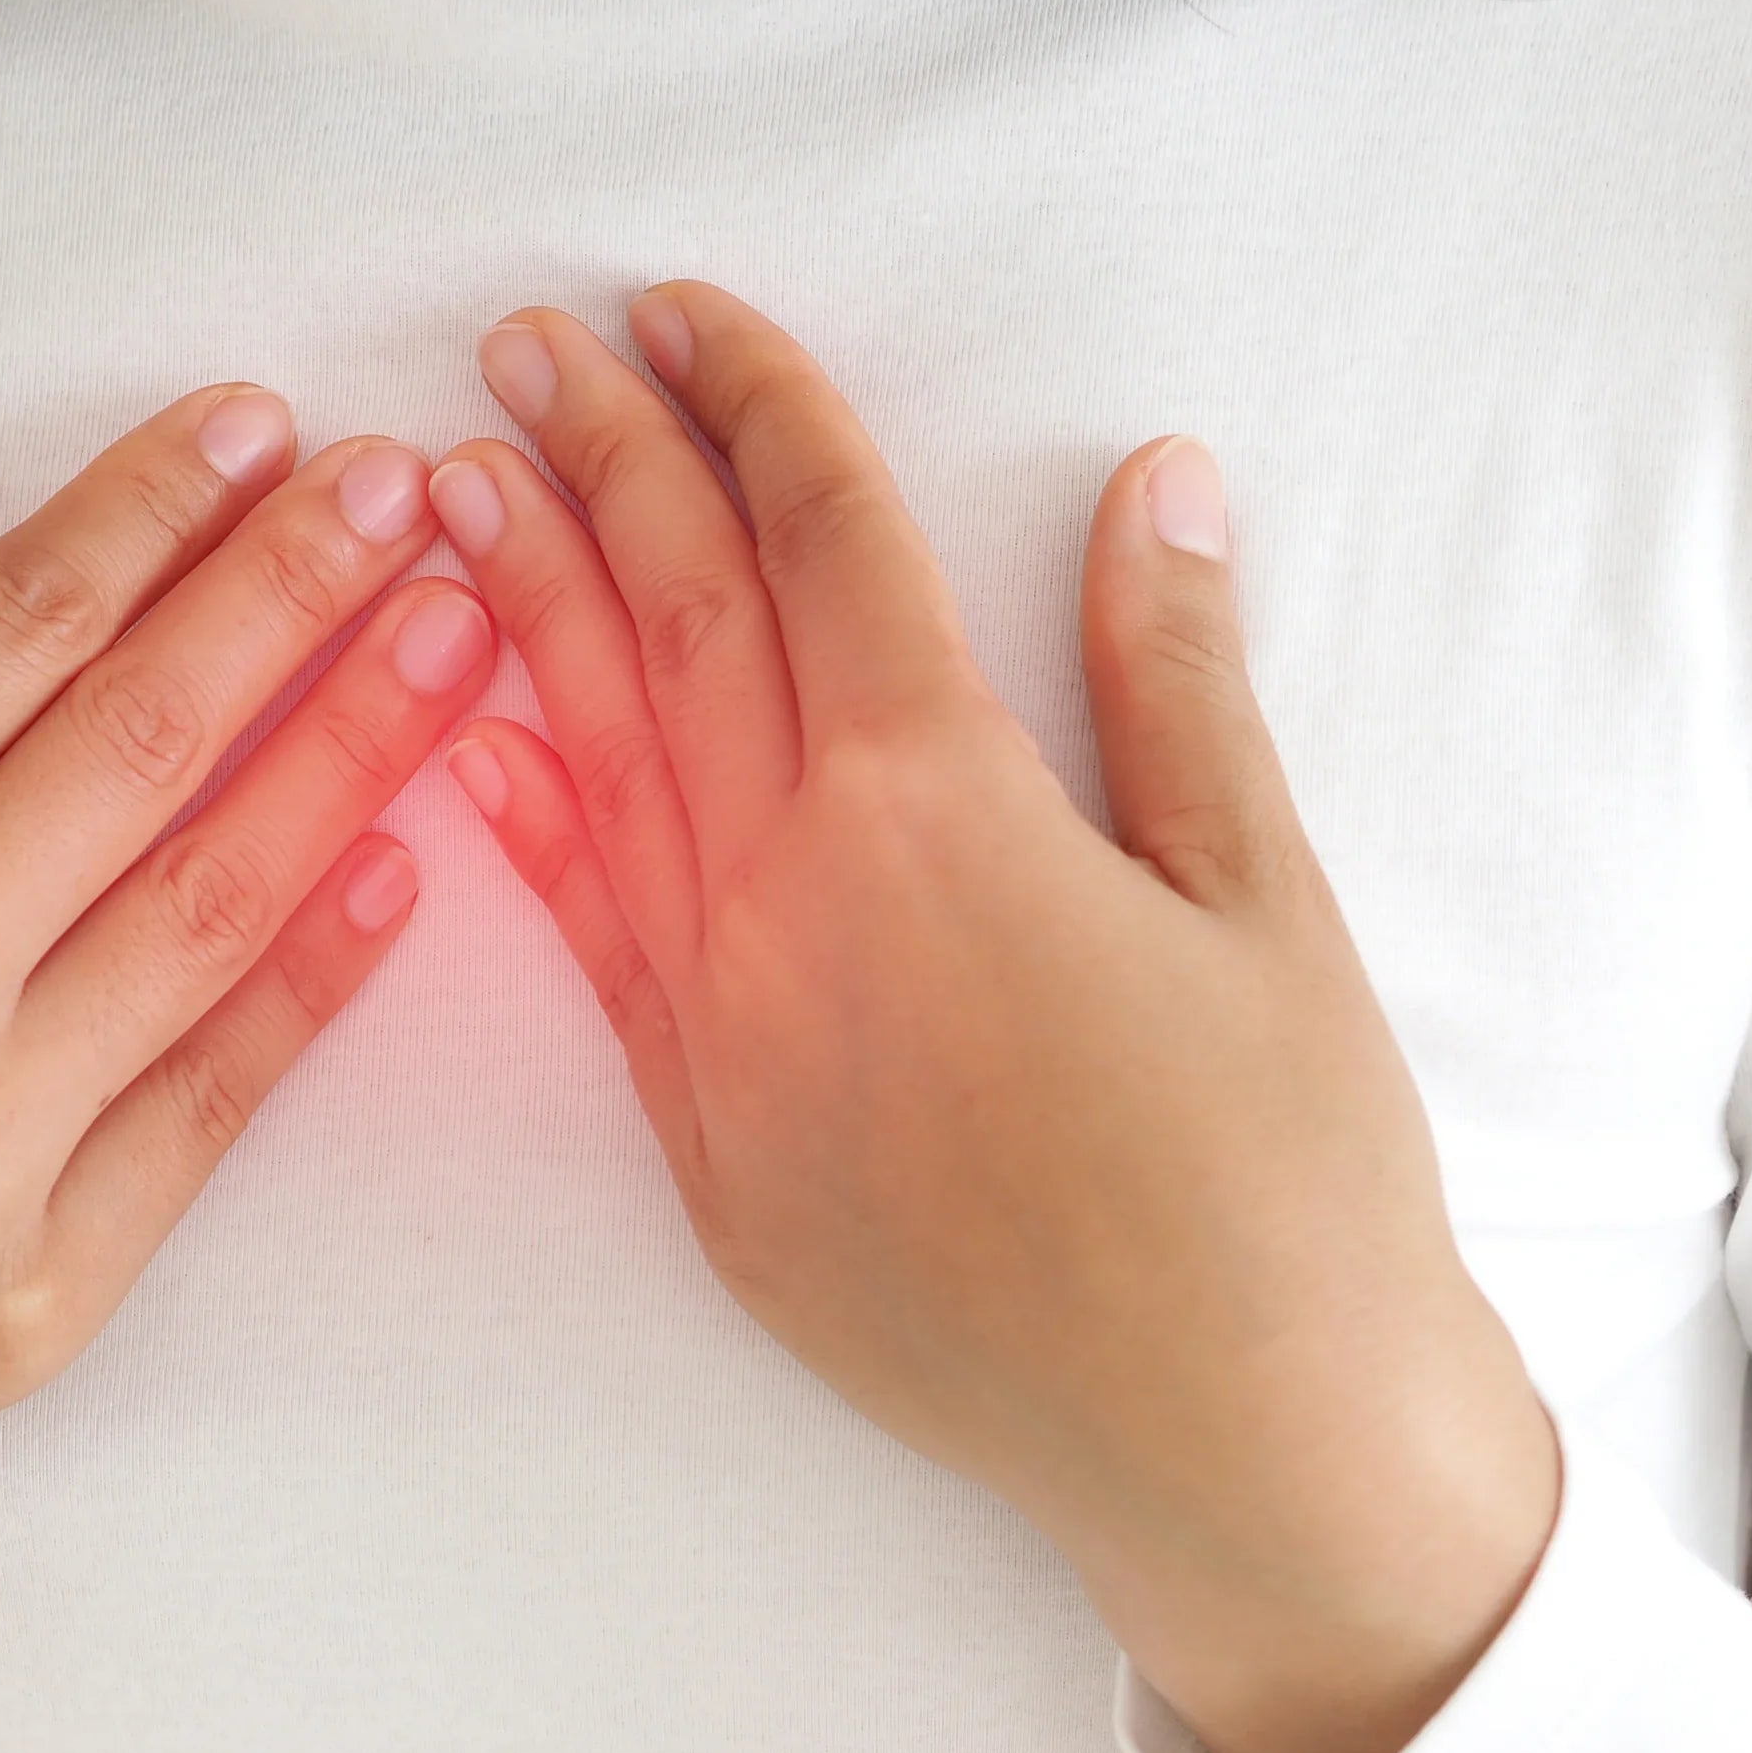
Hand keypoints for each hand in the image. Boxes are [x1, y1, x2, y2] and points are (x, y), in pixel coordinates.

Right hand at [0, 388, 498, 1752]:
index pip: (15, 625)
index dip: (154, 505)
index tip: (264, 418)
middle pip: (148, 737)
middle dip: (301, 587)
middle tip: (412, 485)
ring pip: (216, 903)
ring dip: (361, 749)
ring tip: (468, 631)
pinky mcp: (32, 1303)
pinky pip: (212, 1103)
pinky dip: (316, 975)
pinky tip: (402, 860)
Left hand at [425, 286, 1559, 1752]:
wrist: (1246, 1448)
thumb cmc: (1299, 1171)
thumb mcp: (1267, 895)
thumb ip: (1178, 678)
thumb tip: (1156, 478)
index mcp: (949, 813)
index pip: (823, 545)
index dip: (755, 403)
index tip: (681, 304)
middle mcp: (803, 906)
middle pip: (679, 624)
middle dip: (601, 461)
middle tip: (526, 338)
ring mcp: (733, 1036)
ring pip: (600, 768)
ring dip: (525, 607)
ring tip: (451, 478)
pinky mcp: (708, 1153)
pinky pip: (589, 949)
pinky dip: (526, 822)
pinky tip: (465, 729)